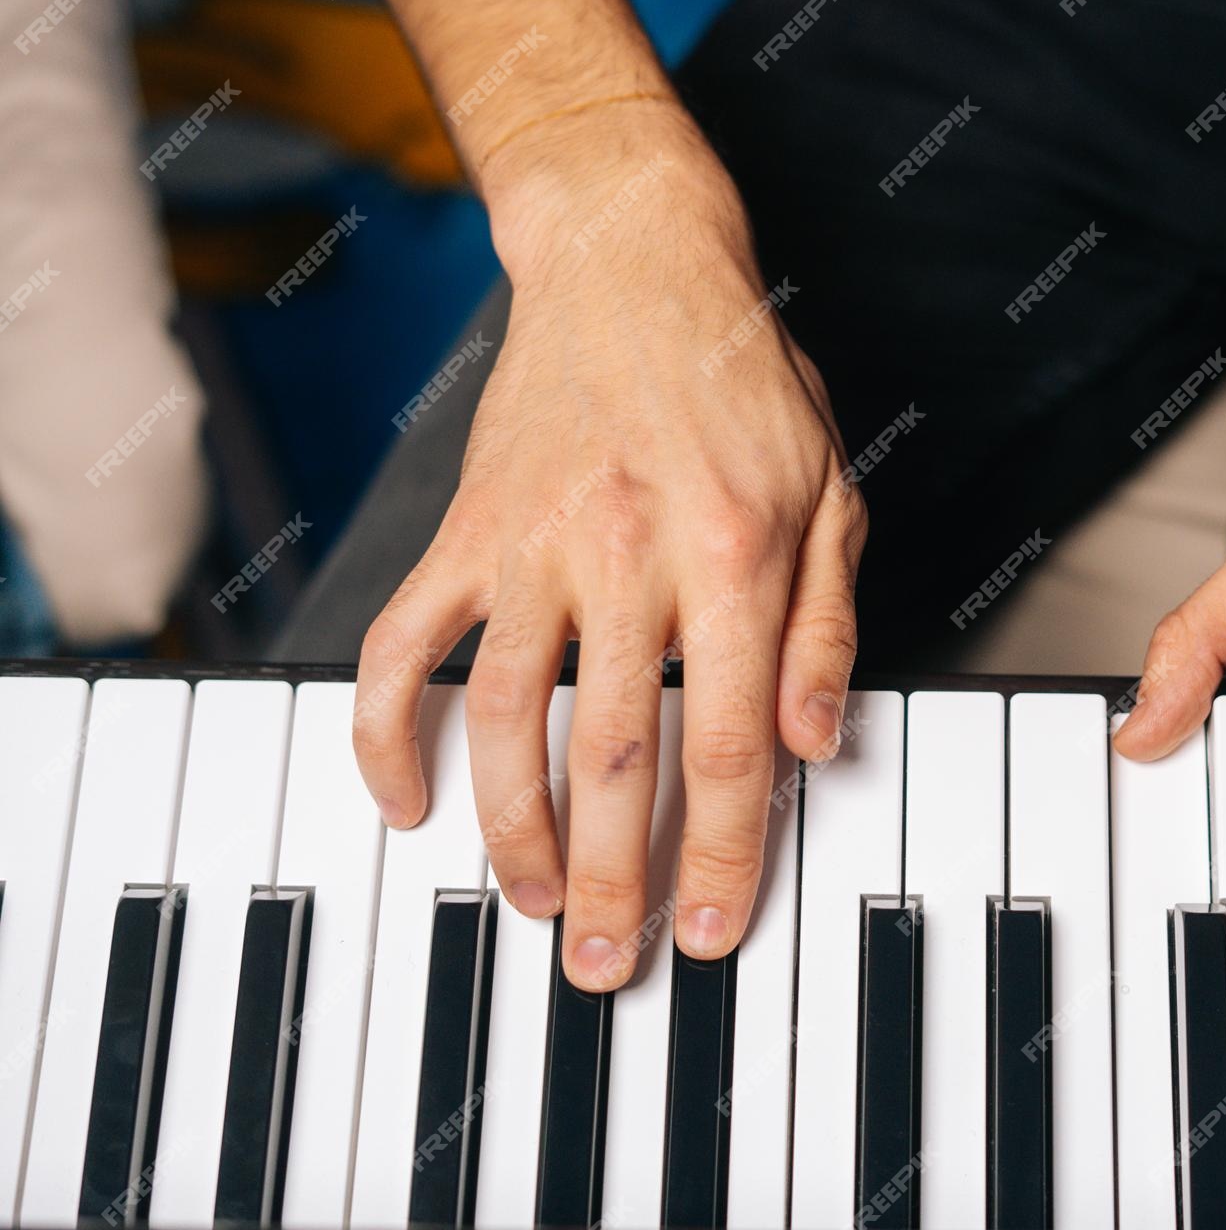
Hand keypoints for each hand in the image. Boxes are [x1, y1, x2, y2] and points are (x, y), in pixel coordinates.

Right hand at [353, 116, 862, 990]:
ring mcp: (534, 545)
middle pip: (616, 757)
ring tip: (535, 904)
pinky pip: (402, 644)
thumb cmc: (746, 382)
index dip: (722, 855)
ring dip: (513, 833)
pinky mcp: (465, 531)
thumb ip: (829, 626)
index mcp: (736, 555)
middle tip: (608, 965)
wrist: (634, 264)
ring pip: (506, 721)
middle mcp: (630, 557)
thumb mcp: (834, 492)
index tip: (711, 931)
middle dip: (613, 879)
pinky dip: (388, 731)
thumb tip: (817, 747)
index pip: (731, 745)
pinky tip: (406, 802)